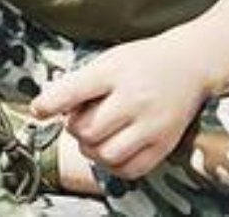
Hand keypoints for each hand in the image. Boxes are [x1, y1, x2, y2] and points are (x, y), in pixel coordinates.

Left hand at [31, 35, 209, 179]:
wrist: (190, 64)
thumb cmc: (141, 61)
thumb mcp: (107, 59)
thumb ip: (79, 81)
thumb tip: (48, 105)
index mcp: (114, 72)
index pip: (73, 91)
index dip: (49, 104)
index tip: (38, 110)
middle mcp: (133, 99)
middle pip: (87, 129)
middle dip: (74, 128)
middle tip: (79, 119)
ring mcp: (151, 124)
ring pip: (106, 153)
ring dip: (91, 149)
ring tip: (94, 135)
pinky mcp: (165, 143)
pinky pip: (130, 169)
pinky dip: (113, 165)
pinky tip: (111, 149)